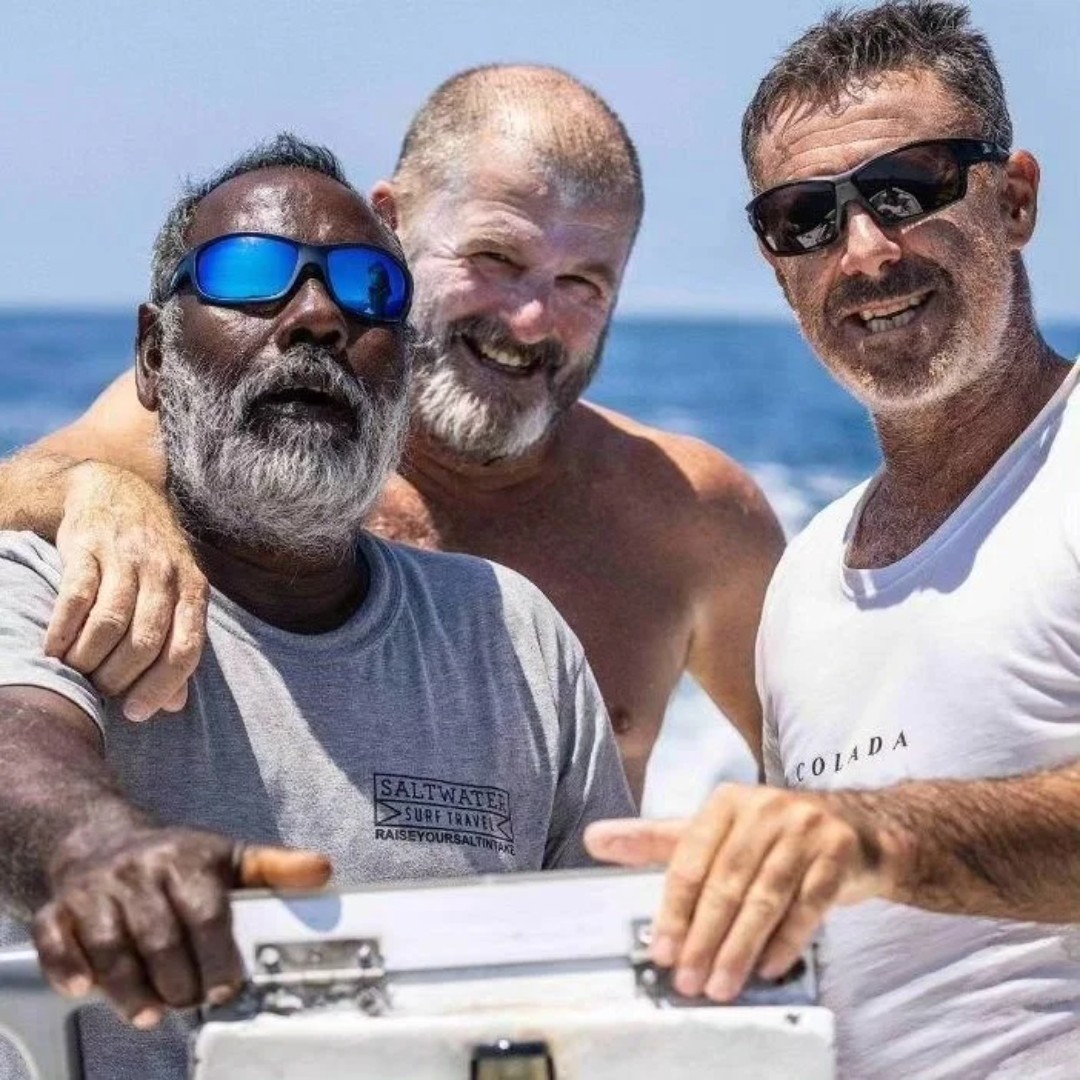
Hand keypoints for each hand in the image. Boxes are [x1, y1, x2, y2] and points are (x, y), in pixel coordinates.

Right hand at [31, 826, 330, 1026]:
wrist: (99, 842)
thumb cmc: (176, 862)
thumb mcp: (228, 858)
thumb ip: (275, 869)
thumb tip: (323, 870)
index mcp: (187, 859)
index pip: (206, 913)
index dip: (217, 958)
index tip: (226, 989)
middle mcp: (140, 870)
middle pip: (159, 938)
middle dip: (178, 981)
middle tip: (190, 1002)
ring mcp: (96, 889)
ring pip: (111, 947)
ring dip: (131, 990)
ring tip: (152, 1012)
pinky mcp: (58, 908)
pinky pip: (58, 942)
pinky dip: (70, 968)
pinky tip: (85, 990)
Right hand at [44, 462, 208, 721]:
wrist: (117, 493)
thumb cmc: (150, 559)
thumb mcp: (176, 595)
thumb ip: (177, 645)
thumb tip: (174, 705)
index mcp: (193, 590)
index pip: (185, 649)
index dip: (161, 686)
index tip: (135, 712)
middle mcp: (165, 574)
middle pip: (145, 641)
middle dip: (119, 677)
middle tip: (99, 691)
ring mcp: (127, 559)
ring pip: (110, 623)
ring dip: (88, 659)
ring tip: (75, 673)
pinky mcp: (88, 548)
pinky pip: (76, 598)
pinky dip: (63, 630)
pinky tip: (54, 649)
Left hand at [585, 784, 894, 1001]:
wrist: (856, 830)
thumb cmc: (771, 836)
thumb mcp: (714, 832)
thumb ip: (655, 840)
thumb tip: (593, 839)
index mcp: (726, 802)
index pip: (690, 860)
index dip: (673, 909)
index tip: (659, 951)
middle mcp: (765, 809)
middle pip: (726, 882)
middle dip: (704, 937)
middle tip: (688, 979)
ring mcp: (805, 829)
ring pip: (765, 897)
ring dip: (740, 947)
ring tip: (721, 985)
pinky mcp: (839, 854)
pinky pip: (808, 905)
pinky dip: (787, 940)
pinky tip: (768, 968)